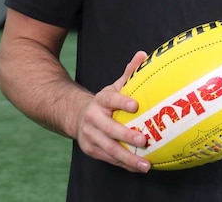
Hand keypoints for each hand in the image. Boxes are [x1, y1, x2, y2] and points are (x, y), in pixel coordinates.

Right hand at [74, 50, 152, 172]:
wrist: (76, 116)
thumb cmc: (105, 102)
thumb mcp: (114, 87)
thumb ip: (129, 73)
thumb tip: (143, 54)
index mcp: (100, 100)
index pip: (110, 99)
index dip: (122, 101)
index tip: (136, 105)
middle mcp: (93, 118)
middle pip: (109, 129)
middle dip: (126, 135)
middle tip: (144, 140)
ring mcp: (90, 135)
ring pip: (109, 148)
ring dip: (128, 158)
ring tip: (145, 164)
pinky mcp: (91, 149)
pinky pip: (109, 158)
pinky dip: (124, 164)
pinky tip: (138, 167)